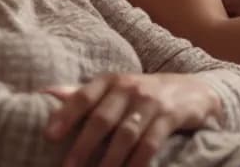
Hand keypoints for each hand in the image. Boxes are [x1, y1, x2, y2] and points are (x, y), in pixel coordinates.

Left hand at [44, 73, 221, 166]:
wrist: (194, 90)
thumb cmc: (143, 93)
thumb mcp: (115, 87)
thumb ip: (83, 93)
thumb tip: (45, 92)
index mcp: (110, 81)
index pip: (84, 96)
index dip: (66, 115)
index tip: (49, 136)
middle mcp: (129, 88)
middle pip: (102, 118)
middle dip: (83, 145)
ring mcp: (151, 102)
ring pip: (125, 134)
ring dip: (109, 159)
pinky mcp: (170, 116)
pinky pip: (150, 143)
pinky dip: (137, 162)